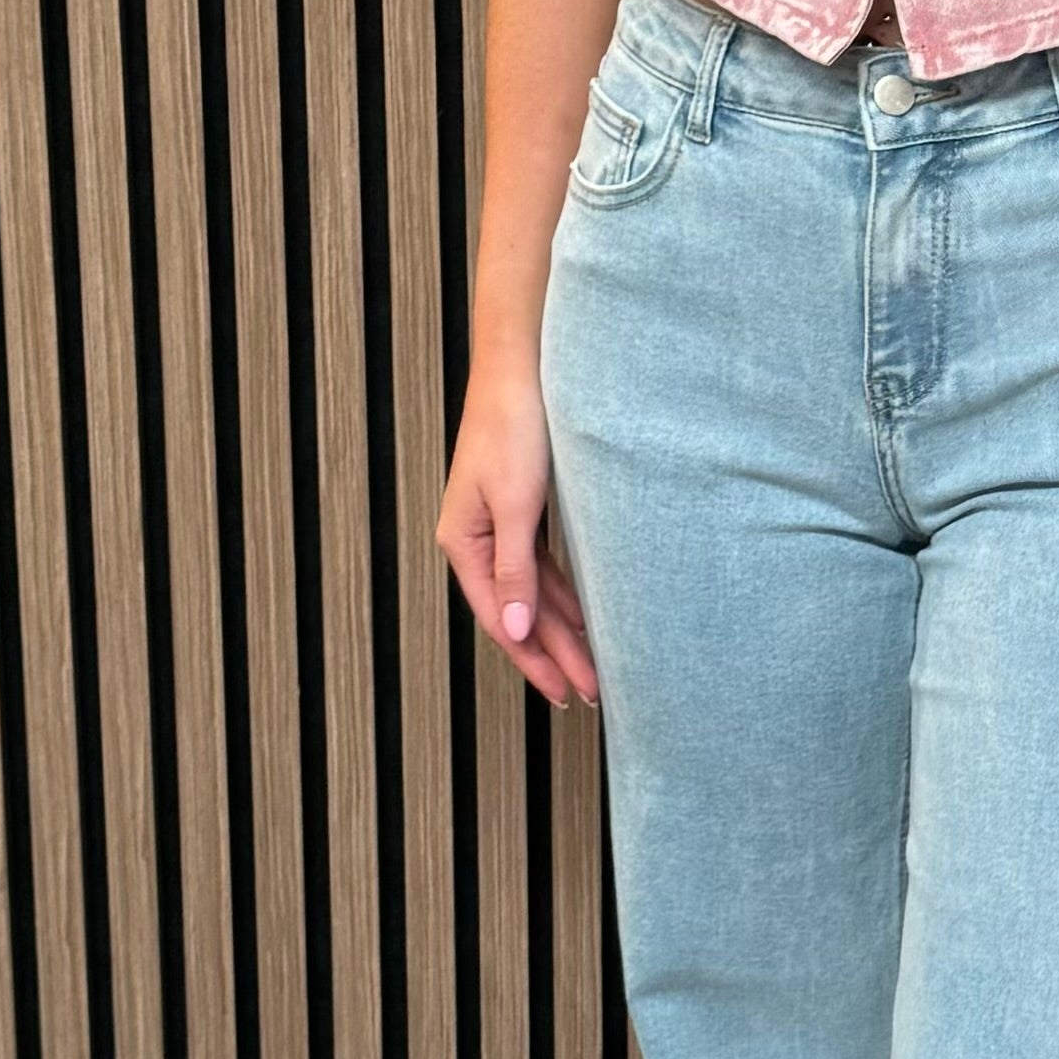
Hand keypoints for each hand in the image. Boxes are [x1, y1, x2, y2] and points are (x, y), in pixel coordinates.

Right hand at [437, 364, 599, 706]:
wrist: (522, 366)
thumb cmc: (514, 425)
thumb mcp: (516, 503)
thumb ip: (515, 569)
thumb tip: (514, 630)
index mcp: (464, 542)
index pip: (501, 620)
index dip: (533, 660)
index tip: (565, 691)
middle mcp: (477, 540)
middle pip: (519, 612)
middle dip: (554, 654)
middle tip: (591, 692)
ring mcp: (499, 526)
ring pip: (533, 594)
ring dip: (562, 630)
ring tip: (594, 666)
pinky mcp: (522, 510)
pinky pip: (542, 568)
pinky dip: (564, 595)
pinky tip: (586, 616)